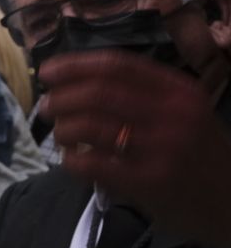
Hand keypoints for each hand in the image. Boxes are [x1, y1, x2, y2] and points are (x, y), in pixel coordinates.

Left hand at [40, 49, 230, 247]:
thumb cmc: (201, 157)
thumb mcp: (186, 114)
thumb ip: (144, 95)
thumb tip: (76, 82)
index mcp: (180, 91)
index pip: (117, 66)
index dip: (74, 65)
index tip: (48, 72)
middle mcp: (174, 114)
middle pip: (98, 92)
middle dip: (61, 97)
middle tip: (45, 107)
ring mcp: (163, 148)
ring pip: (90, 125)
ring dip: (63, 128)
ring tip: (59, 134)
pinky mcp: (151, 182)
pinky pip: (94, 163)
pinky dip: (72, 159)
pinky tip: (72, 161)